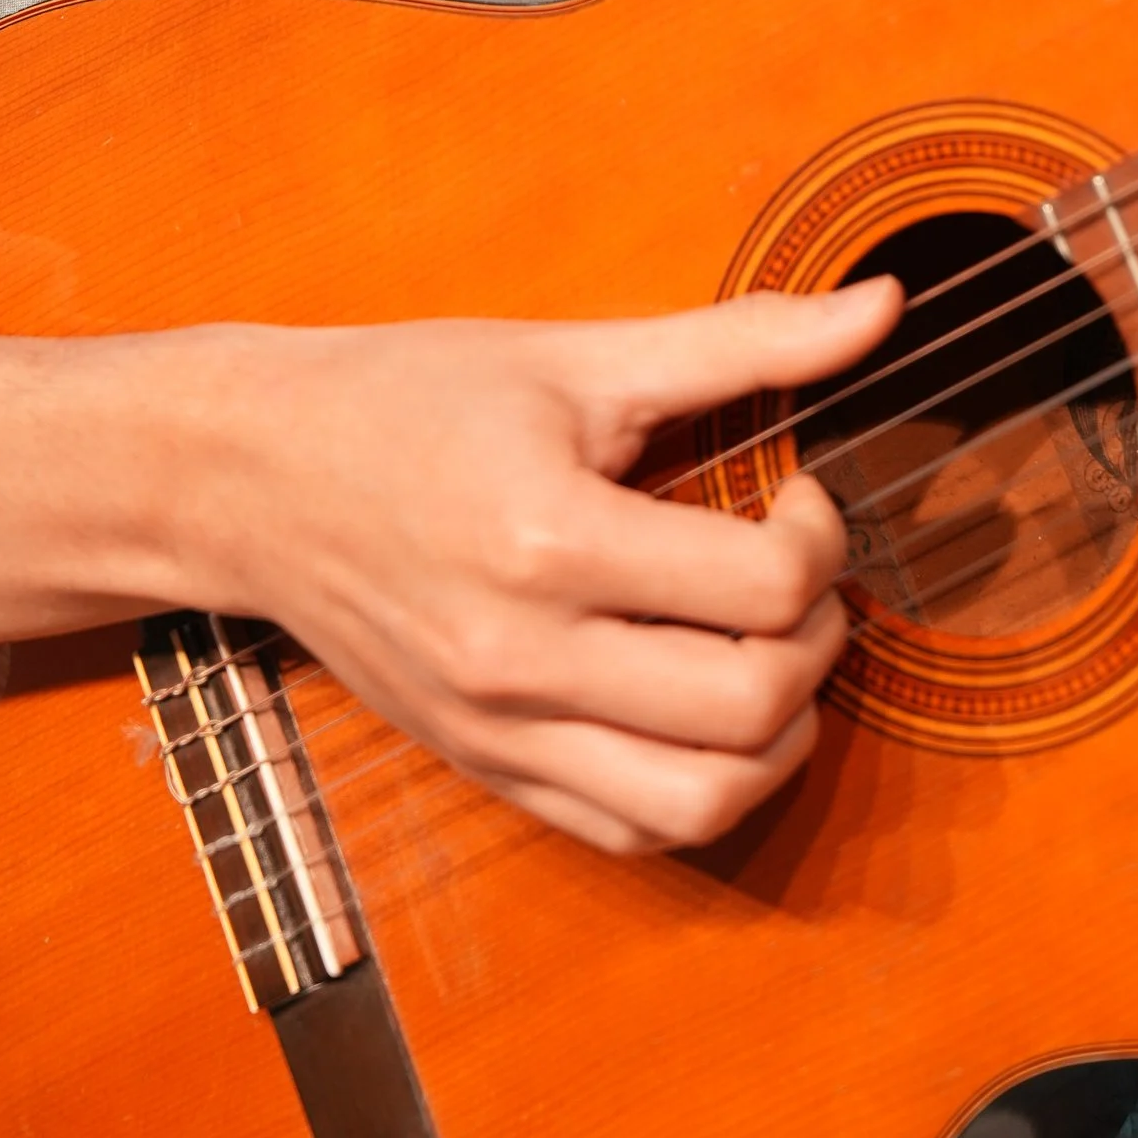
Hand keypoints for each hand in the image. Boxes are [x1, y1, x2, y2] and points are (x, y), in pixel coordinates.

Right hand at [183, 282, 900, 855]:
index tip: (798, 493)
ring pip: (701, 804)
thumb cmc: (411, 399)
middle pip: (748, 707)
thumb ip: (745, 339)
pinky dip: (705, 789)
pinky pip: (631, 831)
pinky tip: (711, 706)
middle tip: (800, 571)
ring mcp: (500, 731)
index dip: (823, 537)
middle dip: (820, 635)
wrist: (254, 477)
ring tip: (771, 651)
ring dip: (781, 736)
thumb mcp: (578, 352)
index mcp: (548, 540)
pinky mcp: (486, 771)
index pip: (762, 589)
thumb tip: (884, 306)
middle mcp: (523, 658)